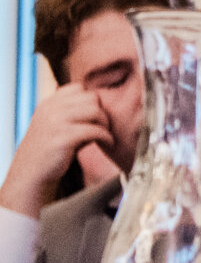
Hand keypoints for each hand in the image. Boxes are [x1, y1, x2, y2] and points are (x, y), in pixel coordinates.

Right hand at [0, 83, 112, 218]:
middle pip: (91, 98)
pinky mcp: (63, 138)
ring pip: (95, 110)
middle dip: (102, 112)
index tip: (96, 117)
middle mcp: (50, 109)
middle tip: (103, 127)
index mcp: (48, 104)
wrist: (31, 174)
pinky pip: (95, 130)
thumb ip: (72, 112)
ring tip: (104, 136)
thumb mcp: (55, 124)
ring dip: (105, 124)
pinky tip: (106, 144)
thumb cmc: (50, 150)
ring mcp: (55, 122)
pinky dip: (106, 137)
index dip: (92, 101)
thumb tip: (102, 103)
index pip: (79, 88)